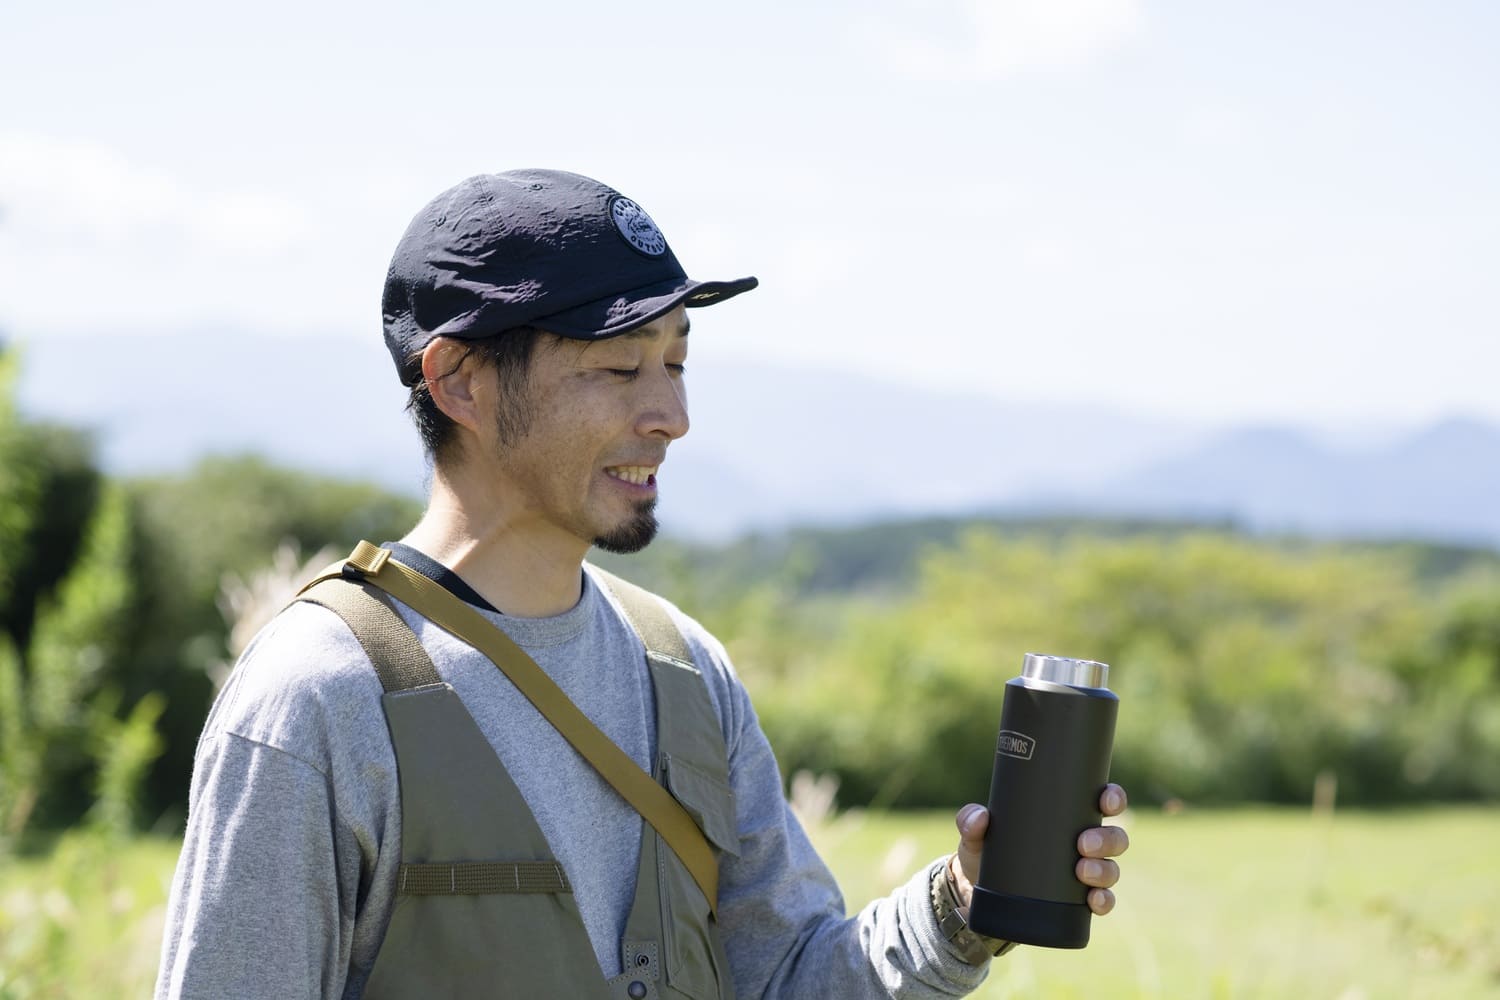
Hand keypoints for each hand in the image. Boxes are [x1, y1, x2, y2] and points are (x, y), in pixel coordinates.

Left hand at [948, 783, 1129, 915]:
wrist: (979, 891)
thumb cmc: (988, 849)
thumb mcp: (977, 833)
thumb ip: (971, 820)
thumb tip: (980, 817)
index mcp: (1069, 816)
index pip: (1102, 801)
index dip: (1113, 798)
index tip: (1106, 800)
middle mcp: (1084, 843)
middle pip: (1114, 837)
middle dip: (1106, 839)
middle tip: (1083, 843)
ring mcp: (1085, 872)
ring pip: (1111, 868)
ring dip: (1104, 870)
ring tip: (1082, 871)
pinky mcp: (1078, 901)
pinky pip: (1103, 901)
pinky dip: (1104, 901)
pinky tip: (1095, 900)